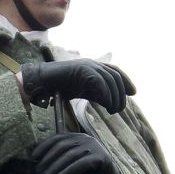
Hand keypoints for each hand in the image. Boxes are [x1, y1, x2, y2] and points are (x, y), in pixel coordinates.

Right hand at [20, 59, 134, 112]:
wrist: (42, 81)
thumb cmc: (59, 87)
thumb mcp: (82, 90)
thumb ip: (96, 93)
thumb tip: (109, 101)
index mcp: (93, 66)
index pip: (115, 71)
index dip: (126, 81)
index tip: (133, 93)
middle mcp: (92, 63)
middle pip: (115, 77)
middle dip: (120, 94)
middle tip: (119, 109)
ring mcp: (87, 65)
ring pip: (109, 79)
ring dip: (114, 96)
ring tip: (112, 110)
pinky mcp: (81, 69)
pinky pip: (99, 81)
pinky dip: (104, 93)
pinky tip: (105, 104)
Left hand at [31, 131, 122, 173]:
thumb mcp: (69, 165)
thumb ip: (57, 160)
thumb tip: (36, 161)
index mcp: (77, 137)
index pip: (58, 138)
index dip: (44, 146)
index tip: (33, 156)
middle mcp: (86, 139)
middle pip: (62, 146)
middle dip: (48, 159)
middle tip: (39, 172)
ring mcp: (95, 147)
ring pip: (70, 155)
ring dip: (55, 167)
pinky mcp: (101, 158)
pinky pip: (81, 163)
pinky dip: (68, 171)